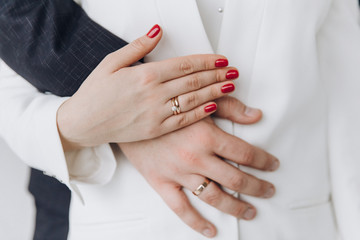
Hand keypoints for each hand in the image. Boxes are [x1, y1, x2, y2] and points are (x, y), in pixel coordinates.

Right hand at [57, 25, 238, 149]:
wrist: (83, 123)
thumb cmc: (95, 92)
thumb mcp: (111, 62)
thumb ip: (138, 47)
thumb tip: (158, 31)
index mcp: (144, 75)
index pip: (184, 65)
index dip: (206, 61)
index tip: (222, 59)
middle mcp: (154, 94)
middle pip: (193, 82)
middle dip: (216, 75)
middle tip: (234, 71)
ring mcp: (156, 114)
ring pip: (193, 101)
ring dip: (214, 92)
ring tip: (230, 86)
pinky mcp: (155, 129)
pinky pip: (182, 120)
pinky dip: (200, 113)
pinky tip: (213, 106)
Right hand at [119, 97, 278, 237]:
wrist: (129, 113)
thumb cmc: (165, 104)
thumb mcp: (198, 101)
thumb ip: (229, 107)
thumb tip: (257, 116)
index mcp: (207, 136)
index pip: (246, 154)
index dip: (264, 161)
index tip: (273, 165)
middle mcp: (195, 157)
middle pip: (235, 179)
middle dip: (257, 187)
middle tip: (269, 190)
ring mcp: (178, 173)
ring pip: (214, 197)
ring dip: (236, 206)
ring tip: (251, 211)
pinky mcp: (161, 183)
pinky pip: (181, 208)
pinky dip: (196, 223)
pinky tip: (211, 231)